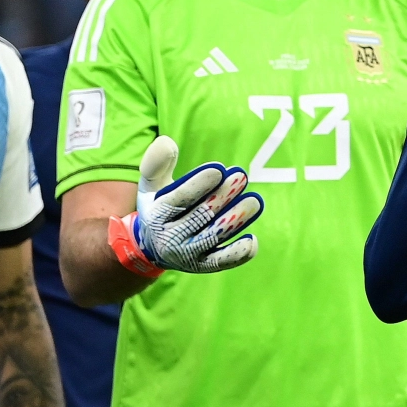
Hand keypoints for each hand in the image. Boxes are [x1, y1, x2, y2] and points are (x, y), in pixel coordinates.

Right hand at [109, 136, 262, 274]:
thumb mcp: (152, 185)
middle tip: (241, 177)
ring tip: (255, 201)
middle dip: (222, 197)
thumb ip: (157, 163)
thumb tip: (166, 141)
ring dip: (236, 220)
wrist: (154, 247)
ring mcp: (188, 254)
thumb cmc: (160, 206)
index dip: (198, 185)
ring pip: (214, 237)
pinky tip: (252, 240)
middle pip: (200, 216)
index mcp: (156, 215)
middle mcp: (170, 238)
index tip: (218, 170)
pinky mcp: (204, 265)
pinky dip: (237, 253)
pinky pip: (222, 261)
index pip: (178, 200)